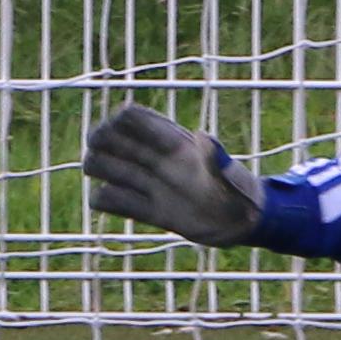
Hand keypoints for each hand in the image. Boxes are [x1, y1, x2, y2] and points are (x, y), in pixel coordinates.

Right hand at [82, 101, 266, 246]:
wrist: (242, 224)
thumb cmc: (240, 195)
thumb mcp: (231, 178)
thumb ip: (217, 160)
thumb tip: (203, 137)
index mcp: (172, 142)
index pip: (130, 115)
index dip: (123, 122)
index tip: (143, 141)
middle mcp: (154, 159)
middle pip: (104, 135)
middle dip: (101, 144)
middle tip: (120, 163)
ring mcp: (147, 184)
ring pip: (99, 164)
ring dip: (99, 170)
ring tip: (122, 185)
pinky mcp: (146, 210)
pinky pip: (108, 199)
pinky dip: (106, 201)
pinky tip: (127, 206)